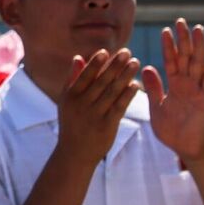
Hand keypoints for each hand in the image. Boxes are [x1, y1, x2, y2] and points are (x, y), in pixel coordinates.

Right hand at [55, 49, 142, 166]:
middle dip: (115, 65)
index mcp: (70, 97)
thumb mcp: (66, 102)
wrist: (75, 153)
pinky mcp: (107, 125)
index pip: (85, 76)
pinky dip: (128, 94)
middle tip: (127, 52)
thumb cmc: (72, 123)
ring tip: (136, 62)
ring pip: (112, 92)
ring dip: (125, 76)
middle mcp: (81, 105)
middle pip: (101, 81)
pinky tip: (136, 84)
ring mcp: (94, 115)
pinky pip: (119, 106)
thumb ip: (72, 79)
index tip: (106, 51)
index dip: (95, 64)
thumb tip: (78, 57)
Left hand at [144, 17, 203, 165]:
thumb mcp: (157, 106)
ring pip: (198, 63)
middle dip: (183, 40)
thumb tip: (147, 67)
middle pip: (186, 57)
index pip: (171, 61)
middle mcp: (188, 84)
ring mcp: (199, 89)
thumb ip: (154, 88)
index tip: (165, 30)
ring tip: (197, 28)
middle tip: (180, 20)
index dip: (168, 46)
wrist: (187, 148)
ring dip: (198, 46)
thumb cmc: (173, 130)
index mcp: (174, 85)